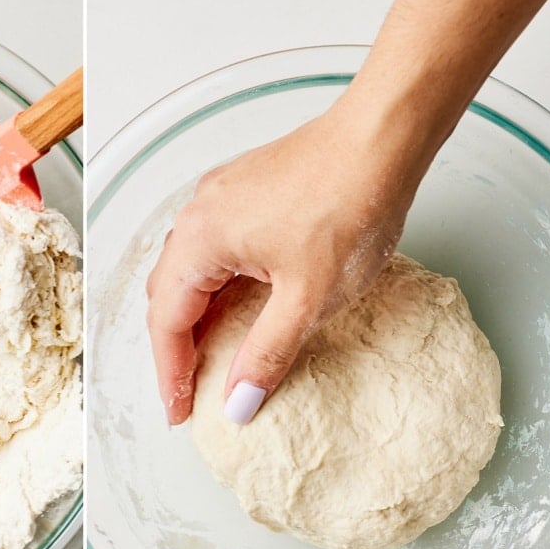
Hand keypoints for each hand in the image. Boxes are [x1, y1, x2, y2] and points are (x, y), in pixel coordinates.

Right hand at [145, 102, 422, 425]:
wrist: (382, 136)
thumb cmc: (349, 206)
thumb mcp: (309, 298)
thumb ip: (266, 355)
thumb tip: (237, 404)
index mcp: (200, 241)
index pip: (167, 322)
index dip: (171, 374)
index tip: (179, 412)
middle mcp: (196, 215)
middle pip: (168, 295)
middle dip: (177, 347)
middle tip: (192, 390)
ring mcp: (217, 197)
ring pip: (189, 270)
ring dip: (195, 314)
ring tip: (213, 354)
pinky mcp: (240, 189)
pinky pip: (210, 246)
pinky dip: (214, 284)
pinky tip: (238, 302)